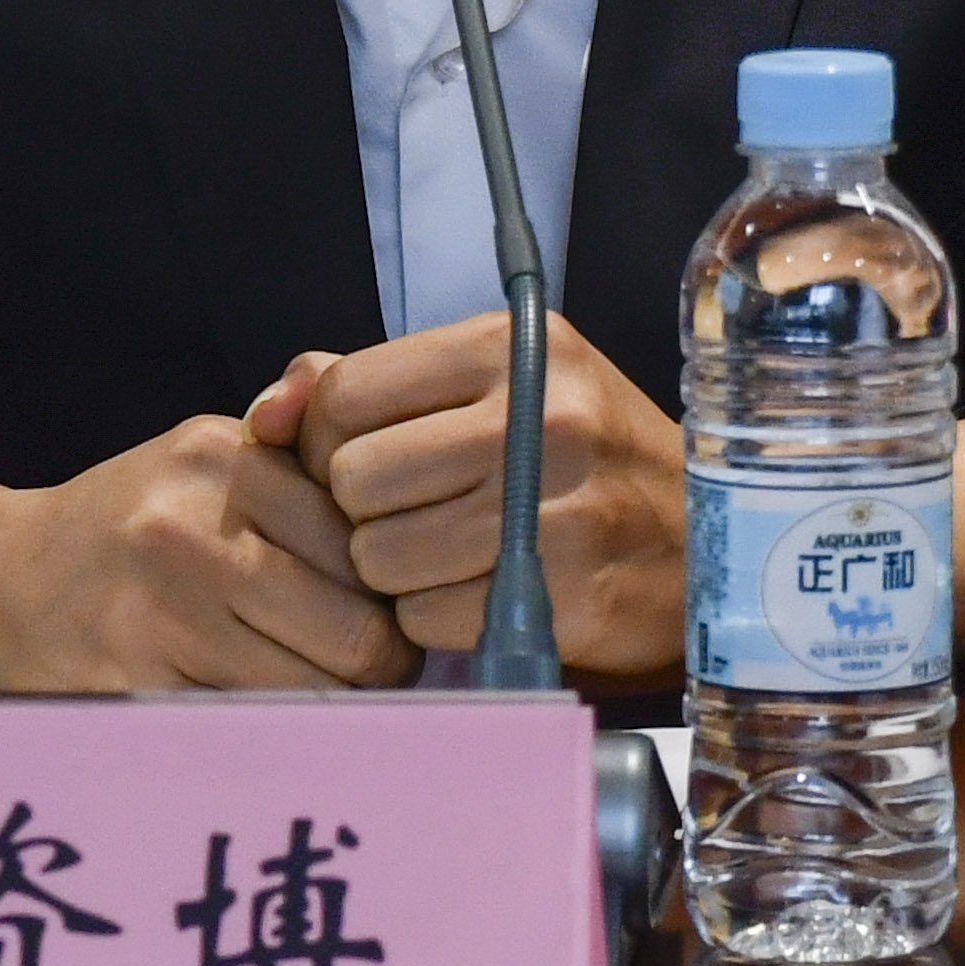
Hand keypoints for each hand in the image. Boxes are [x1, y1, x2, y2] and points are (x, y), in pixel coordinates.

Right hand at [0, 428, 410, 694]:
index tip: (376, 611)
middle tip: (356, 673)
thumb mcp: (206, 456)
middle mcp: (190, 526)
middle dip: (376, 667)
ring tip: (309, 695)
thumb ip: (295, 434)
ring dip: (332, 711)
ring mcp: (159, 611)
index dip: (392, 596)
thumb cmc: (129, 526)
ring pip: (319, 696)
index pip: (372, 551)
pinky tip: (252, 717)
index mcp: (222, 458)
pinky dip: (271, 737)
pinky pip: (254, 732)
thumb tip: (358, 422)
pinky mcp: (134, 686)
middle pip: (360, 636)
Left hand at [245, 313, 689, 684]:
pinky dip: (435, 618)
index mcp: (508, 347)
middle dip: (363, 511)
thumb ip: (361, 387)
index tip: (364, 461)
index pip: (344, 395)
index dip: (328, 441)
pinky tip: (478, 595)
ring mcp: (558, 505)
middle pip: (353, 479)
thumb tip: (262, 415)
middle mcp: (537, 415)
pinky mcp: (566, 590)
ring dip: (395, 571)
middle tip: (410, 516)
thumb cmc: (575, 462)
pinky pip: (426, 618)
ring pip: (380, 555)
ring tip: (447, 555)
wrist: (702, 545)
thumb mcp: (487, 387)